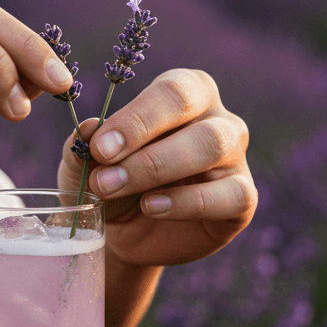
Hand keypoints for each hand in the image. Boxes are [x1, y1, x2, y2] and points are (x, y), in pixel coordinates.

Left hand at [57, 69, 256, 268]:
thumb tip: (88, 128)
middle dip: (142, 138)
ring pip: (212, 146)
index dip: (134, 117)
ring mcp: (234, 157)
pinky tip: (152, 207)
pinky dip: (187, 202)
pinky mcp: (243, 198)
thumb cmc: (113, 183)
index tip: (99, 146)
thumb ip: (84, 147)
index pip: (169, 91)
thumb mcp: (89, 165)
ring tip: (116, 189)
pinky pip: (230, 194)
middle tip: (104, 168)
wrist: (129, 235)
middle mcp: (216, 117)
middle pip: (191, 108)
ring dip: (157, 167)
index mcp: (184, 93)